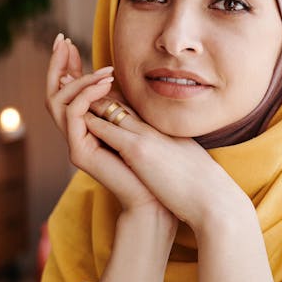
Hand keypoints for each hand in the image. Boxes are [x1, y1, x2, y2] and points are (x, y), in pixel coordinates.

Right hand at [46, 34, 172, 216]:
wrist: (157, 198)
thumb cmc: (154, 165)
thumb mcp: (139, 124)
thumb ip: (124, 104)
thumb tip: (121, 77)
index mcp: (89, 125)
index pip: (69, 90)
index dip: (67, 66)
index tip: (70, 42)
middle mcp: (77, 133)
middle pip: (54, 93)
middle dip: (58, 65)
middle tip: (63, 41)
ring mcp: (75, 143)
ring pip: (59, 101)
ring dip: (79, 79)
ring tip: (104, 70)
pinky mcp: (79, 153)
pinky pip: (73, 116)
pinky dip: (86, 96)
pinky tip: (105, 83)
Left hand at [86, 97, 248, 231]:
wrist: (214, 200)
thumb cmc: (204, 189)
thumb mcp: (187, 165)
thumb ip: (174, 157)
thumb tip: (167, 162)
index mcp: (166, 132)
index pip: (134, 110)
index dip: (113, 100)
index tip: (97, 96)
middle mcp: (155, 128)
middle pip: (120, 102)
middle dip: (96, 92)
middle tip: (74, 82)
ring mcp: (146, 136)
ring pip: (110, 109)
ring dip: (87, 100)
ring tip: (67, 93)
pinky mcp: (138, 149)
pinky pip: (107, 128)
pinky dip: (90, 121)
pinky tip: (75, 119)